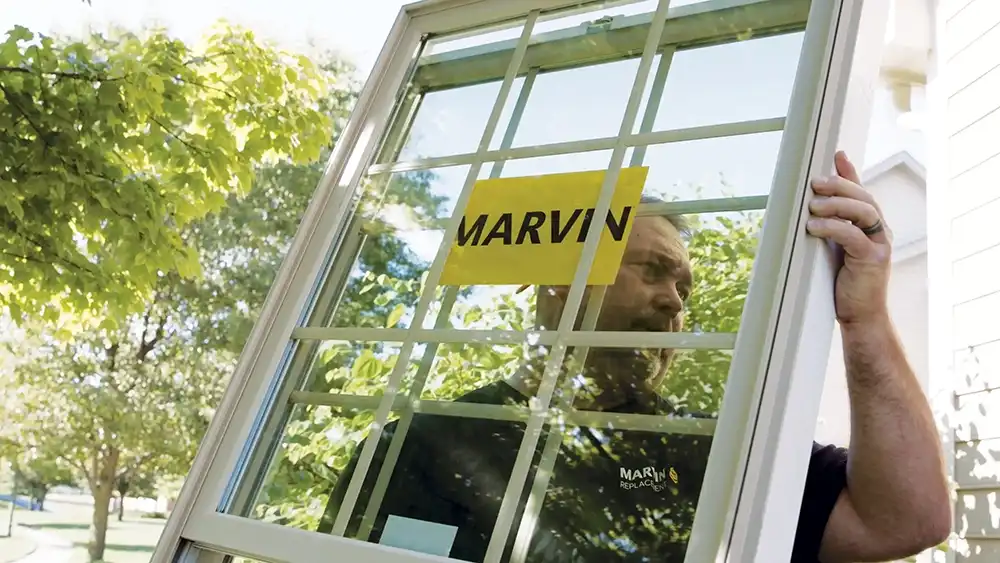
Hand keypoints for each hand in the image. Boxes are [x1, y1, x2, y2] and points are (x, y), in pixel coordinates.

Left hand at [806, 151, 891, 324]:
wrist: (860, 316)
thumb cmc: (843, 284)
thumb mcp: (835, 250)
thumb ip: (830, 228)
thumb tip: (809, 208)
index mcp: (872, 227)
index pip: (862, 192)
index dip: (850, 172)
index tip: (836, 153)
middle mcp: (881, 231)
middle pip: (864, 197)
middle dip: (840, 185)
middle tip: (815, 182)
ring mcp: (880, 244)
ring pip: (864, 211)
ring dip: (837, 203)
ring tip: (813, 205)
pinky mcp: (874, 260)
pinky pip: (854, 235)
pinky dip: (833, 227)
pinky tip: (814, 226)